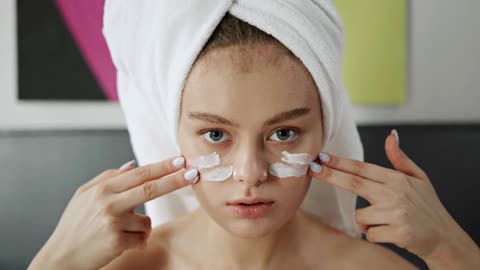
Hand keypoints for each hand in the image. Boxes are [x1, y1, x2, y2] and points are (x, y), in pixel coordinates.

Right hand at [28, 156, 198, 269]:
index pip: (140, 173)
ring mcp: (113, 222)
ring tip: (121, 232)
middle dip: (175, 179)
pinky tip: (119, 242)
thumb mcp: (83, 195)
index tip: (181, 160)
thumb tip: (132, 164)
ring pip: (146, 220)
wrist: (61, 257)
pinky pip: (142, 238)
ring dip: (142, 227)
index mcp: (103, 188)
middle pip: (150, 188)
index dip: (162, 166)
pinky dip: (137, 241)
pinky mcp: (117, 241)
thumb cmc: (74, 226)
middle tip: (194, 173)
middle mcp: (108, 203)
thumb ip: (108, 177)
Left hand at [307, 130, 478, 261]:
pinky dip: (374, 234)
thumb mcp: (419, 178)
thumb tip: (391, 136)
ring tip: (386, 221)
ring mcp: (396, 214)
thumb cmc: (428, 207)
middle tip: (312, 169)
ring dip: (366, 221)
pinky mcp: (396, 233)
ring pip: (360, 216)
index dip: (340, 162)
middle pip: (354, 183)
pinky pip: (369, 233)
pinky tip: (390, 232)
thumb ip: (400, 159)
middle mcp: (395, 194)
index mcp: (397, 179)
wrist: (444, 237)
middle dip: (330, 175)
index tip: (322, 157)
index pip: (362, 168)